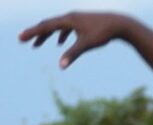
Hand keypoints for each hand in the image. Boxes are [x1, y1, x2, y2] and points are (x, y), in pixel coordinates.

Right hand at [19, 12, 133, 68]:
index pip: (45, 26)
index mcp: (68, 20)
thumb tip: (61, 66)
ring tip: (38, 45)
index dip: (32, 32)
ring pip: (57, 26)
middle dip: (35, 33)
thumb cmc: (103, 33)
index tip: (20, 38)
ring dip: (47, 35)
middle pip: (48, 25)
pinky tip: (60, 43)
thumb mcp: (86, 44)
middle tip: (22, 40)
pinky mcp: (83, 22)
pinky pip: (67, 27)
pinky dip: (61, 35)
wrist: (119, 24)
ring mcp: (77, 18)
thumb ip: (72, 54)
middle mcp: (70, 16)